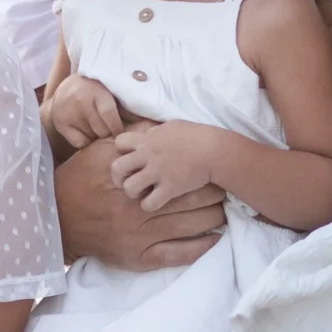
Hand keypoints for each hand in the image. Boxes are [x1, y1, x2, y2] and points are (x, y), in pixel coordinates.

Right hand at [45, 73, 125, 150]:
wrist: (64, 90)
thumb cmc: (95, 91)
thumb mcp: (109, 92)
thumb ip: (126, 107)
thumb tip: (148, 121)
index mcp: (96, 91)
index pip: (109, 114)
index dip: (117, 127)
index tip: (120, 130)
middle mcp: (81, 102)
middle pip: (102, 130)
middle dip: (108, 132)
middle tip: (108, 126)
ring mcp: (69, 114)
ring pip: (93, 138)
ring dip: (98, 136)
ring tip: (96, 125)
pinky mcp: (61, 124)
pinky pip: (80, 143)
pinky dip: (86, 141)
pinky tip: (84, 130)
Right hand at [53, 134, 225, 269]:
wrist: (58, 218)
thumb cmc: (80, 180)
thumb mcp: (100, 152)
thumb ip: (130, 140)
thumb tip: (156, 124)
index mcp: (136, 182)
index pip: (180, 178)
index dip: (202, 175)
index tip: (215, 170)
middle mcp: (141, 210)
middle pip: (190, 202)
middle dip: (213, 196)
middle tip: (229, 191)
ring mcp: (141, 236)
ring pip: (189, 227)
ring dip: (212, 219)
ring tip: (228, 212)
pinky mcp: (139, 257)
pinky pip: (176, 255)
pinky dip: (199, 249)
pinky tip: (215, 240)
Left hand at [108, 120, 223, 212]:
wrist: (214, 150)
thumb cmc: (196, 135)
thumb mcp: (171, 126)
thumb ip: (155, 133)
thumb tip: (148, 135)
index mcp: (147, 139)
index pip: (119, 142)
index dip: (122, 152)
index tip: (131, 158)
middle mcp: (148, 155)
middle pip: (116, 168)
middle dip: (118, 177)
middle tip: (127, 181)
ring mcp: (158, 172)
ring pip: (129, 188)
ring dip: (133, 192)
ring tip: (142, 192)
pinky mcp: (169, 188)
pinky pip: (148, 203)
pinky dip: (149, 205)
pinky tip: (156, 201)